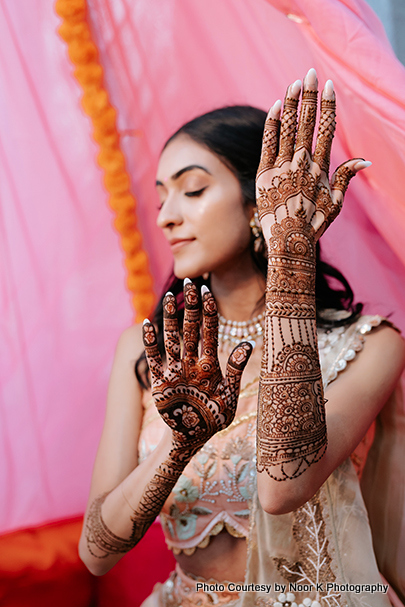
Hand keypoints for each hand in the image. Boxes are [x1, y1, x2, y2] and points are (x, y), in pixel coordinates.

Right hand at [142, 280, 252, 460]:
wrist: (192, 438)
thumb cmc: (215, 418)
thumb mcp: (229, 394)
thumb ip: (235, 368)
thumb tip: (247, 342)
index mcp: (210, 364)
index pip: (210, 331)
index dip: (209, 311)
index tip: (208, 291)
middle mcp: (192, 362)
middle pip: (191, 328)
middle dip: (190, 306)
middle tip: (190, 283)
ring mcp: (175, 369)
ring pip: (172, 337)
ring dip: (171, 317)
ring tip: (169, 296)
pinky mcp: (160, 380)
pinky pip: (154, 357)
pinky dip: (151, 341)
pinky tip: (148, 323)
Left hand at [256, 68, 370, 243]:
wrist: (289, 243)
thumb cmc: (314, 225)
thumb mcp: (335, 204)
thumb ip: (345, 178)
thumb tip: (365, 161)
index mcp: (320, 168)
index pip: (325, 129)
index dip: (327, 106)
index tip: (329, 86)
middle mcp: (301, 164)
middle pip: (306, 123)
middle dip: (309, 96)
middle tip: (311, 73)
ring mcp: (281, 168)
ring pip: (287, 129)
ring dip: (291, 104)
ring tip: (294, 84)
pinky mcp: (264, 174)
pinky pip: (268, 143)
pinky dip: (272, 124)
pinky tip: (276, 106)